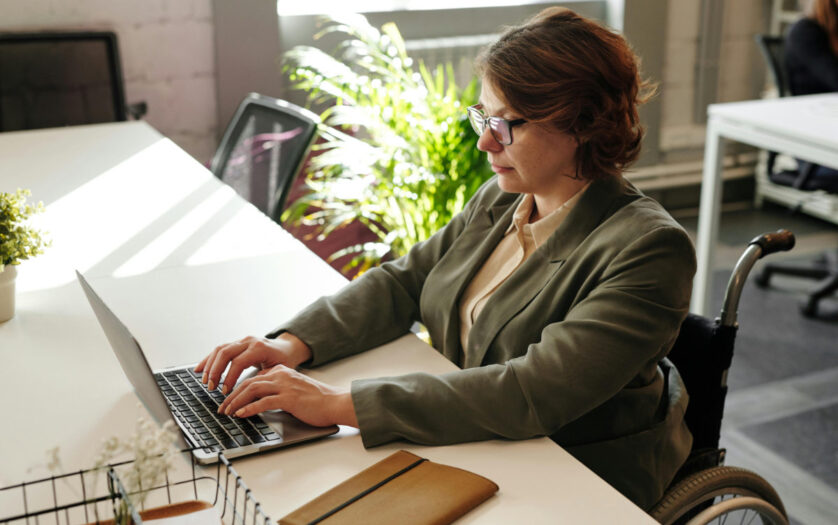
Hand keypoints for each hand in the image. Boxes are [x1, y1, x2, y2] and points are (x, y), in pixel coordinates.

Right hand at [194, 332, 311, 394]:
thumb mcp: (279, 370)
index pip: (238, 362)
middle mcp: (249, 341)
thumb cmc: (284, 360)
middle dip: (215, 371)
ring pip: (220, 349)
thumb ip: (263, 378)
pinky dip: (208, 359)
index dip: (229, 377)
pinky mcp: (236, 343)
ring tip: (205, 381)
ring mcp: (241, 341)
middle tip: (211, 387)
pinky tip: (199, 369)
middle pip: (225, 352)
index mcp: (259, 348)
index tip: (225, 391)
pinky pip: (219, 349)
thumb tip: (249, 393)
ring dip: (209, 366)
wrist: (286, 348)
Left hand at [217, 365, 357, 427]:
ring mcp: (285, 385)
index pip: (253, 378)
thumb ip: (277, 391)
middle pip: (249, 383)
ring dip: (236, 402)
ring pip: (252, 390)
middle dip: (232, 396)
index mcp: (281, 371)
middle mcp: (281, 375)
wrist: (335, 403)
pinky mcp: (289, 398)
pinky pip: (263, 402)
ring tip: (227, 412)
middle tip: (222, 408)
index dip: (237, 389)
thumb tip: (258, 401)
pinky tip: (241, 415)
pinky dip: (249, 408)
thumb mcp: (293, 390)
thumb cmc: (316, 400)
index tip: (228, 400)